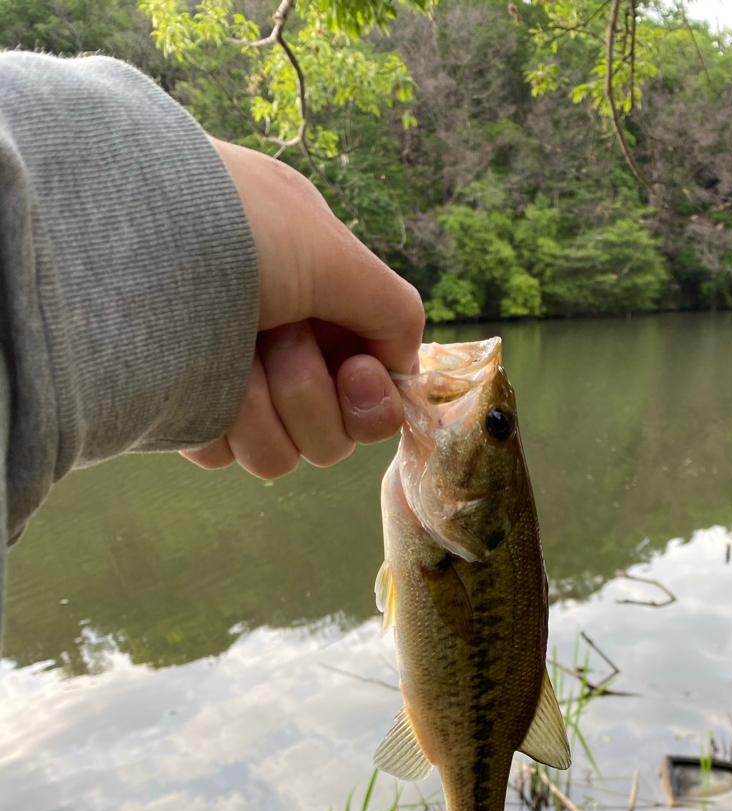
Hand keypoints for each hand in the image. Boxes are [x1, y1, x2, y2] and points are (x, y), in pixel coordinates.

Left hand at [181, 140, 423, 478]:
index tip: (356, 375)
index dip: (371, 395)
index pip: (369, 375)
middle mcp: (275, 335)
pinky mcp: (185, 412)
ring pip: (284, 452)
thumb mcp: (333, 252)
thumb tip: (404, 366)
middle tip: (278, 347)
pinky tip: (198, 385)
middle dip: (311, 397)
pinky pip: (231, 455)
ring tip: (230, 361)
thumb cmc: (233, 231)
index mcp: (314, 292)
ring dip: (266, 412)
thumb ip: (393, 309)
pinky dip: (221, 427)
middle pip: (333, 429)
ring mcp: (229, 377)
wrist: (124, 243)